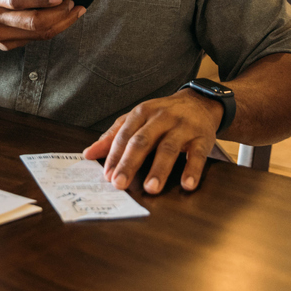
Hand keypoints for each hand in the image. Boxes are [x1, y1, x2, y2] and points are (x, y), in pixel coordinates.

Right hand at [0, 0, 84, 50]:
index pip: (18, 1)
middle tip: (74, 3)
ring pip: (38, 34)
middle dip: (59, 14)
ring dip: (61, 23)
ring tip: (75, 12)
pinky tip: (61, 19)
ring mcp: (0, 36)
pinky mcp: (6, 45)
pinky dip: (51, 28)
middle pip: (33, 22)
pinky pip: (34, 39)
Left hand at [81, 88, 222, 194]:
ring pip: (169, 148)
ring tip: (151, 188)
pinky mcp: (202, 137)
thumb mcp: (136, 119)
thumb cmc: (162, 114)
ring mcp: (182, 127)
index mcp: (142, 113)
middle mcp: (161, 118)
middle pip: (143, 141)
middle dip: (130, 163)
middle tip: (120, 183)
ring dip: (159, 169)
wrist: (198, 102)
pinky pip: (198, 155)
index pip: (124, 136)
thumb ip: (113, 136)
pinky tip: (187, 184)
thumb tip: (88, 153)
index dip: (115, 156)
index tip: (107, 175)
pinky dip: (193, 170)